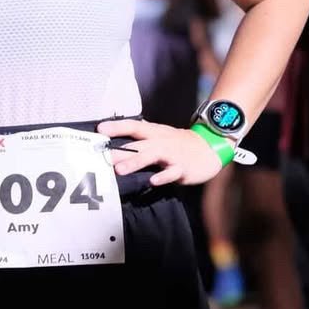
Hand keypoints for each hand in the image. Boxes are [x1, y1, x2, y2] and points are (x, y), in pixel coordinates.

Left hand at [97, 117, 224, 186]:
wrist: (209, 147)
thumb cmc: (178, 144)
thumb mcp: (160, 136)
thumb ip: (140, 138)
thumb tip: (115, 141)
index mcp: (154, 133)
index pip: (133, 126)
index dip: (117, 127)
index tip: (99, 130)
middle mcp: (160, 142)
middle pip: (138, 144)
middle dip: (119, 151)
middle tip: (102, 157)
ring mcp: (172, 155)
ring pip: (151, 156)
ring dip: (135, 162)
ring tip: (119, 170)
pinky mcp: (182, 168)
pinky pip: (172, 172)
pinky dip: (163, 176)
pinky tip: (153, 181)